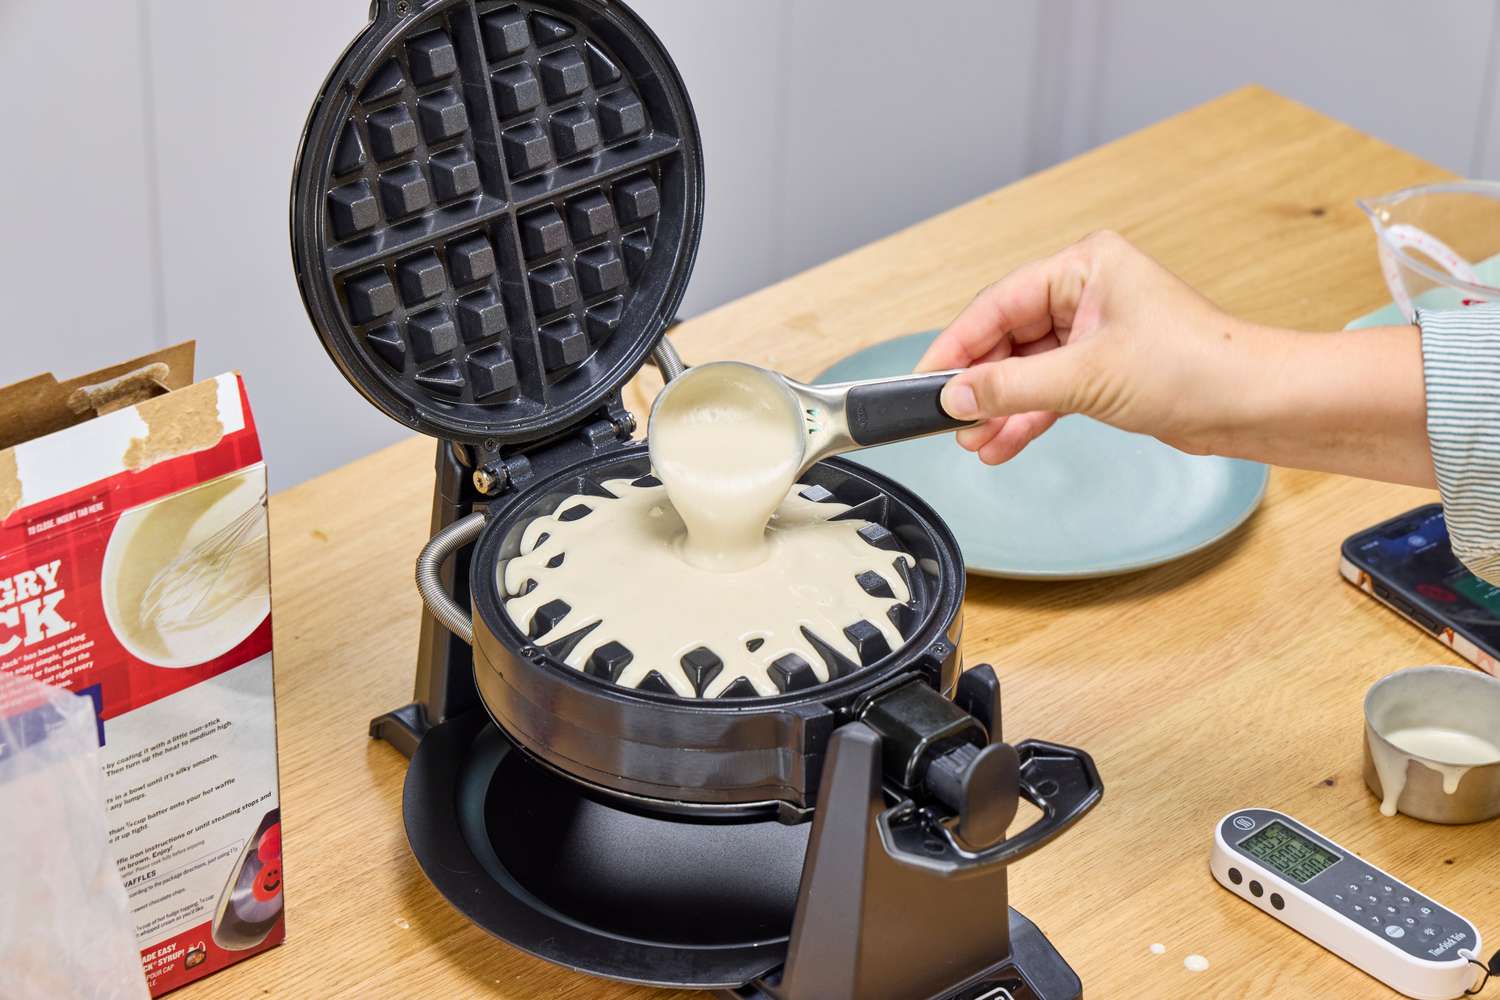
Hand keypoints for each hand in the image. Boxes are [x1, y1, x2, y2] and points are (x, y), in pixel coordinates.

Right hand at [917, 230, 1252, 463]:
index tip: (924, 379)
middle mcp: (1087, 291)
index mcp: (1084, 266)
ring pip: (1025, 369)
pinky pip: (1048, 391)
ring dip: (999, 407)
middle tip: (946, 418)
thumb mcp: (1087, 376)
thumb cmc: (1197, 366)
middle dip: (979, 384)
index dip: (957, 345)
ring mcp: (1095, 331)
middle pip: (1007, 337)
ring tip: (971, 440)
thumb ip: (1011, 386)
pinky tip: (1000, 443)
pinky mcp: (1104, 368)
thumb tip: (955, 395)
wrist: (1254, 405)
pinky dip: (1026, 417)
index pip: (998, 304)